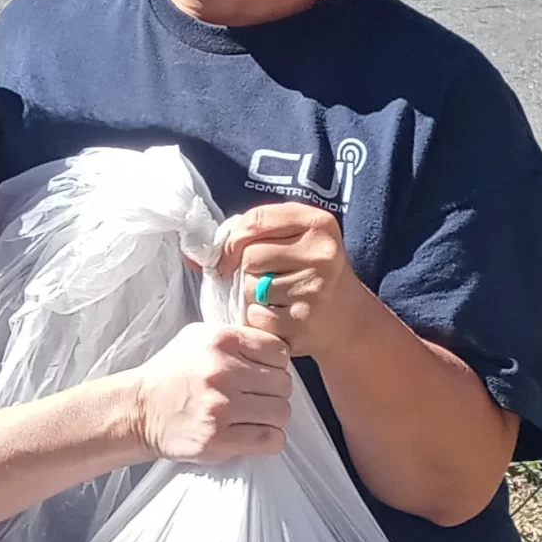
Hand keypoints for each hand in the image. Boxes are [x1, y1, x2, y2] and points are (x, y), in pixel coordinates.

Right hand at [129, 322, 291, 461]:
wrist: (138, 410)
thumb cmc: (171, 374)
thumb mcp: (198, 338)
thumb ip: (236, 338)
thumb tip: (276, 351)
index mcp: (220, 340)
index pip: (279, 352)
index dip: (275, 365)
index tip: (262, 373)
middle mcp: (222, 371)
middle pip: (283, 384)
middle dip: (274, 392)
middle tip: (256, 398)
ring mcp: (221, 407)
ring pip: (281, 413)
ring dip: (272, 417)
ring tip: (254, 417)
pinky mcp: (219, 438)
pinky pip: (271, 440)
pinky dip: (269, 439)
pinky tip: (253, 433)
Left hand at [214, 203, 376, 361]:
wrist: (347, 317)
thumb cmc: (310, 272)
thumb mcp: (295, 239)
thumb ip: (251, 234)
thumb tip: (194, 255)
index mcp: (317, 223)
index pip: (255, 220)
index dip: (233, 238)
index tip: (229, 253)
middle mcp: (321, 254)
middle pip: (250, 256)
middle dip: (247, 269)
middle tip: (265, 278)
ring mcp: (313, 289)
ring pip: (250, 287)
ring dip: (252, 295)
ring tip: (276, 297)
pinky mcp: (302, 321)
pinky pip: (256, 315)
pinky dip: (258, 317)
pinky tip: (278, 315)